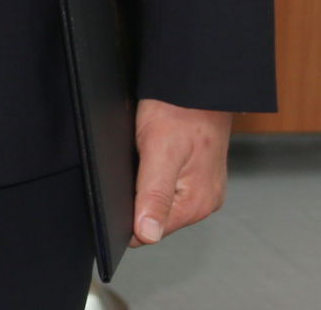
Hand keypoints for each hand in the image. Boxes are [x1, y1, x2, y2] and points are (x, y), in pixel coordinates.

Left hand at [133, 99, 232, 244]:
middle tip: (131, 166)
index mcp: (196, 204)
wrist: (197, 85)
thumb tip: (147, 235)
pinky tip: (149, 159)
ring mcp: (202, 189)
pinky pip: (168, 187)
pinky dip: (154, 177)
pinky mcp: (197, 176)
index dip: (127, 217)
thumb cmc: (179, 112)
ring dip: (145, 187)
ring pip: (160, 203)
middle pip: (155, 218)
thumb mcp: (158, 152)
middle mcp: (204, 202)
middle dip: (136, 200)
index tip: (117, 192)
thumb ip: (154, 196)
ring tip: (142, 159)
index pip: (151, 232)